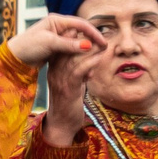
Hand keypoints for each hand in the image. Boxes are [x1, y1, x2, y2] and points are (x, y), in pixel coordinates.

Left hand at [4, 12, 100, 71]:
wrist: (15, 58)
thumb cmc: (28, 46)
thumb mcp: (49, 44)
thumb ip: (68, 44)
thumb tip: (88, 46)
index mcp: (57, 20)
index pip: (80, 24)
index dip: (93, 33)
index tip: (103, 43)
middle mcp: (58, 26)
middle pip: (81, 32)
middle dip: (92, 40)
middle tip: (103, 50)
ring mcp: (58, 37)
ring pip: (77, 41)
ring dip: (86, 49)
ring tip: (96, 57)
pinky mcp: (56, 47)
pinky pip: (71, 49)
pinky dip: (78, 55)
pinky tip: (84, 62)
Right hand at [25, 20, 119, 147]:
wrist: (61, 125)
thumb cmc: (69, 104)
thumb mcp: (73, 83)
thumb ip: (79, 71)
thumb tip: (91, 60)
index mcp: (54, 68)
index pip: (62, 46)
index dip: (75, 37)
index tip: (90, 33)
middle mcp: (54, 71)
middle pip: (66, 48)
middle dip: (83, 39)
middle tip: (99, 35)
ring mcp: (60, 80)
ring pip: (73, 57)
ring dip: (90, 49)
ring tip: (103, 44)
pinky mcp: (68, 88)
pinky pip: (79, 70)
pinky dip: (91, 61)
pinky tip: (100, 57)